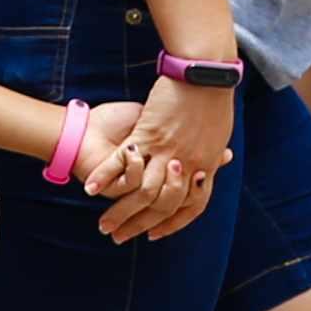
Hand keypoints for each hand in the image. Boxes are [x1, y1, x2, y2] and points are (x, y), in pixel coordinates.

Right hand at [91, 76, 233, 241]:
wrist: (205, 73)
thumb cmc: (213, 98)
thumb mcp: (217, 131)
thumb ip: (212, 152)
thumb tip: (218, 160)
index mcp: (206, 166)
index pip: (190, 206)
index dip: (171, 224)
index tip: (154, 235)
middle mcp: (186, 167)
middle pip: (161, 206)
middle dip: (138, 226)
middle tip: (119, 237)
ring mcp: (166, 153)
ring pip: (142, 191)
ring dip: (120, 212)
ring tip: (104, 225)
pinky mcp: (148, 135)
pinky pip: (123, 162)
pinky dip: (106, 177)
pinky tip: (92, 190)